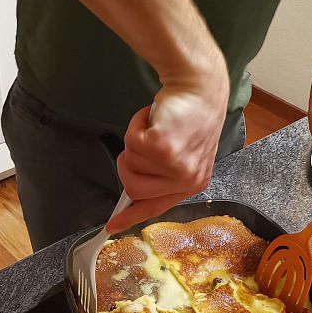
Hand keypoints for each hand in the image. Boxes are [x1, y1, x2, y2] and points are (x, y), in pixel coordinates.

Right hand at [107, 62, 229, 232]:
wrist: (200, 86)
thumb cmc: (190, 115)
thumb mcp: (183, 152)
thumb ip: (162, 175)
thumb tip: (134, 193)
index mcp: (192, 183)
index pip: (156, 207)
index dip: (130, 216)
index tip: (111, 226)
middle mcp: (187, 180)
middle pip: (134, 188)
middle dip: (128, 164)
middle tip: (142, 144)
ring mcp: (176, 166)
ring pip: (130, 164)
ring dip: (135, 142)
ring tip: (155, 127)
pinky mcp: (164, 148)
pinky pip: (130, 142)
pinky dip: (135, 125)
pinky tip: (153, 117)